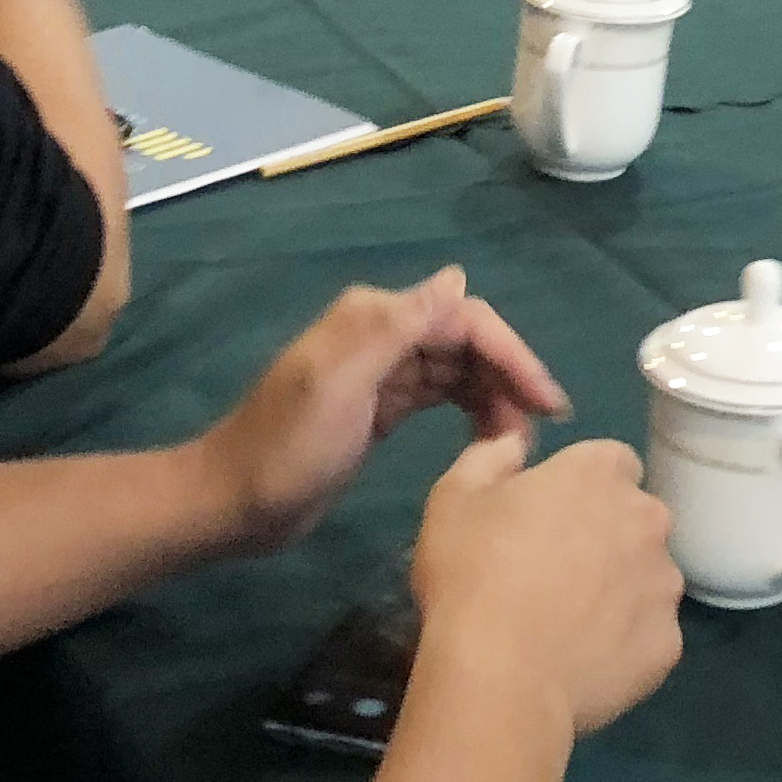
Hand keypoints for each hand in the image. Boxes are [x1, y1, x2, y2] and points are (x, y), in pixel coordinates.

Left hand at [199, 269, 573, 553]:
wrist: (233, 505)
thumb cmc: (285, 449)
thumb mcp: (340, 385)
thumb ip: (396, 329)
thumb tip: (458, 276)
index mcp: (374, 318)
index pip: (462, 318)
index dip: (511, 352)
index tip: (547, 402)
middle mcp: (382, 334)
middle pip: (466, 340)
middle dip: (509, 375)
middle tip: (545, 427)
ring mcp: (382, 371)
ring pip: (459, 369)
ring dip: (495, 396)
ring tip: (522, 442)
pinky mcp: (382, 407)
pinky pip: (441, 395)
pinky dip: (471, 410)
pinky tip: (492, 440)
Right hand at [411, 430, 682, 740]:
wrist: (499, 680)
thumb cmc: (472, 577)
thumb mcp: (454, 499)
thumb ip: (490, 457)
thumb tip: (516, 443)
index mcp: (600, 473)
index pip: (610, 464)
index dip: (579, 490)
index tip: (546, 521)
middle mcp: (648, 519)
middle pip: (635, 519)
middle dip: (606, 537)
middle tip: (554, 574)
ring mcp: (664, 585)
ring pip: (648, 577)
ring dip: (620, 590)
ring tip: (568, 626)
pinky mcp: (668, 645)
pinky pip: (649, 635)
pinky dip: (625, 644)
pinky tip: (582, 661)